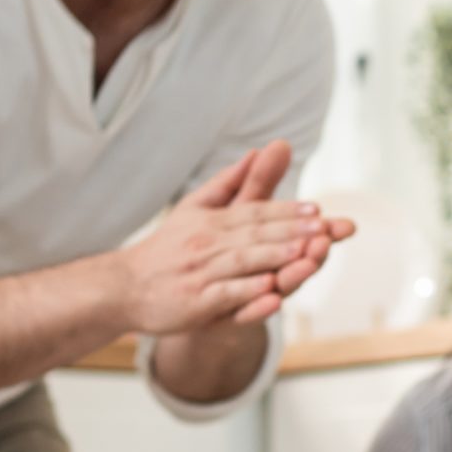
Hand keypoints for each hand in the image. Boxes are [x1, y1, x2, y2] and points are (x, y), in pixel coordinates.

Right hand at [121, 142, 355, 336]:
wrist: (126, 287)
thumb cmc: (167, 249)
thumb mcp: (195, 208)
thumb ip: (229, 183)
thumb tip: (257, 150)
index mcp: (211, 221)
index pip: (255, 213)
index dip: (287, 212)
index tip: (317, 210)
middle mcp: (207, 243)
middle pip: (255, 235)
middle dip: (292, 231)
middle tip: (325, 228)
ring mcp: (202, 273)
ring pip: (244, 262)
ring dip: (276, 257)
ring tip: (305, 253)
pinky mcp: (196, 301)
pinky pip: (226, 295)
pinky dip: (248, 293)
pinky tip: (271, 291)